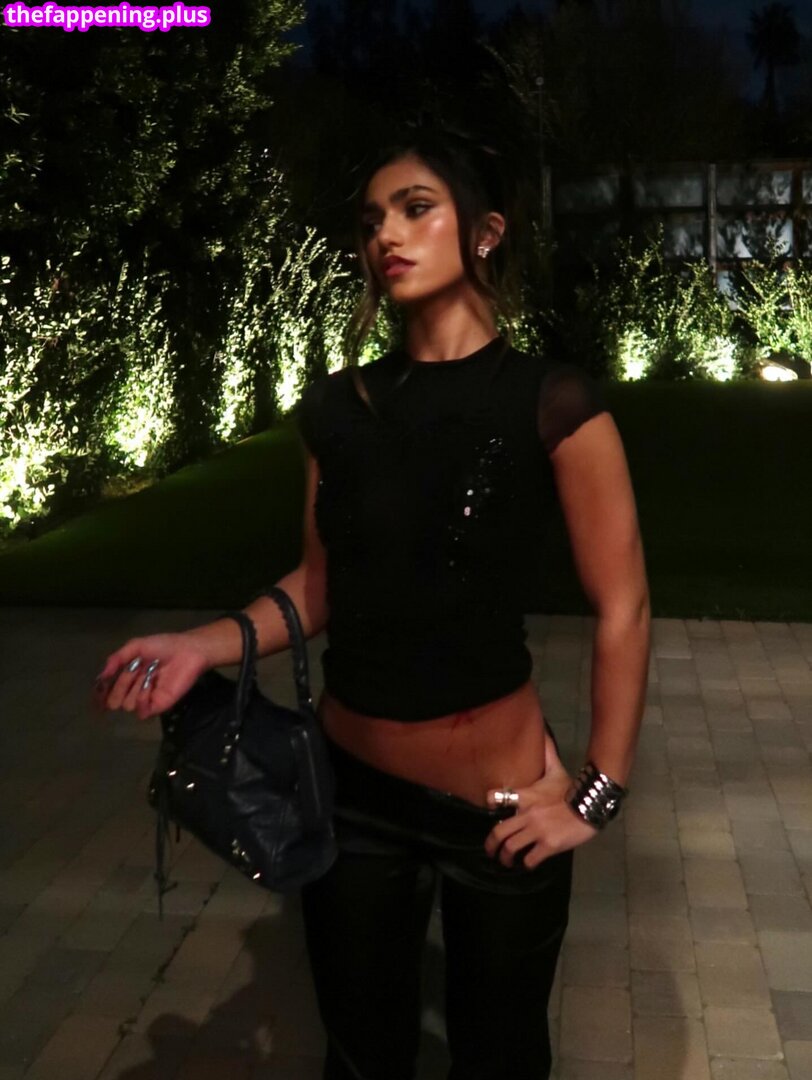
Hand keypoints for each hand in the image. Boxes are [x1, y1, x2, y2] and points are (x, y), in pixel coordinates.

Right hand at [92, 634, 210, 721]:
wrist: (187, 650)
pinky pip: (142, 712)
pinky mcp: (160, 705)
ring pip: (127, 705)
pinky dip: (141, 699)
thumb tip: (101, 675)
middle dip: (119, 687)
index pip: (109, 691)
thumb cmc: (164, 646)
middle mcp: (135, 689)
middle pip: (115, 699)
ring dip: (132, 689)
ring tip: (147, 674)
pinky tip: (148, 685)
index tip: (96, 693)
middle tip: (131, 672)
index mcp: (128, 675)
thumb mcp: (136, 646)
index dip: (100, 695)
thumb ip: (117, 658)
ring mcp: (147, 698)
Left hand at [483, 731, 596, 868]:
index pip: (496, 798)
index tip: (489, 811)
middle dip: (491, 846)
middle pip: (498, 833)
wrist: (591, 805)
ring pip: (511, 848)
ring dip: (506, 858)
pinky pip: (530, 859)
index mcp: (525, 796)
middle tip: (491, 852)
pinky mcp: (548, 845)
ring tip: (507, 861)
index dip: (489, 803)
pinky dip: (526, 864)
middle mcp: (527, 814)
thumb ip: (546, 754)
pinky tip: (527, 863)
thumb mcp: (556, 770)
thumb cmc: (570, 790)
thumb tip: (542, 729)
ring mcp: (537, 831)